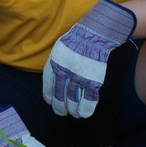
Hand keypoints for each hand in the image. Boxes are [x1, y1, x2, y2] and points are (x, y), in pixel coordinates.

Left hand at [42, 0, 136, 117]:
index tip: (51, 103)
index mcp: (54, 64)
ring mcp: (79, 77)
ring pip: (73, 101)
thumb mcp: (59, 48)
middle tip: (61, 113)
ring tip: (73, 114)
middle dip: (60, 108)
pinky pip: (88, 100)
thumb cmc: (78, 39)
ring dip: (73, 111)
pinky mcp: (93, 80)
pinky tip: (84, 114)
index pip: (48, 87)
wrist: (96, 32)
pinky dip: (86, 109)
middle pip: (60, 97)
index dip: (50, 98)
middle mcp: (64, 72)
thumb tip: (52, 81)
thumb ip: (55, 64)